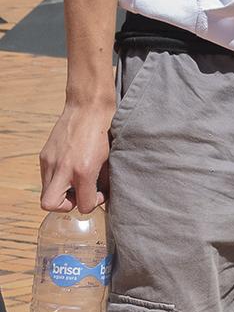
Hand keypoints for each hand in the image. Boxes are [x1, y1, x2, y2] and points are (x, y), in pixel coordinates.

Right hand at [40, 98, 113, 212]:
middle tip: (79, 194)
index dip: (93, 203)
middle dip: (66, 205)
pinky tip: (70, 169)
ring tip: (76, 181)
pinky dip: (56, 180)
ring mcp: (50, 161)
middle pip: (51, 205)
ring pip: (46, 193)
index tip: (98, 193)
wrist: (88, 106)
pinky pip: (46, 178)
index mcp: (83, 170)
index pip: (83, 205)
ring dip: (60, 193)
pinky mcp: (44, 155)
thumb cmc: (105, 130)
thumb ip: (105, 180)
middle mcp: (63, 168)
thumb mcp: (110, 159)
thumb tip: (102, 195)